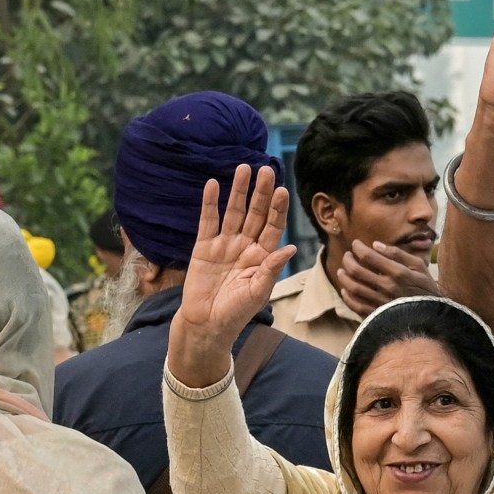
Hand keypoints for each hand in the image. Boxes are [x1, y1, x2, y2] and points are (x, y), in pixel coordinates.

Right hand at [168, 166, 295, 386]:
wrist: (207, 324)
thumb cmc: (237, 312)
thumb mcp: (258, 292)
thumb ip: (271, 269)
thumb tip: (289, 248)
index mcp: (263, 257)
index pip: (273, 227)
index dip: (277, 209)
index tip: (282, 191)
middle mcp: (245, 246)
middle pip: (255, 214)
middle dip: (261, 193)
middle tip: (266, 170)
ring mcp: (225, 244)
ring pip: (234, 212)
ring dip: (239, 191)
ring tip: (243, 169)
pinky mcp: (204, 246)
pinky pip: (208, 221)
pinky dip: (210, 203)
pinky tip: (213, 185)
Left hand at [335, 239, 437, 316]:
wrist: (432, 315)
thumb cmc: (425, 288)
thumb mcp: (419, 266)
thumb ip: (398, 254)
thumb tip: (375, 245)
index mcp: (397, 273)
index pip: (368, 256)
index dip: (358, 248)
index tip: (355, 244)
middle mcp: (386, 287)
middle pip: (356, 271)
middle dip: (348, 260)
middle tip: (347, 256)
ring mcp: (380, 302)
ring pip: (353, 288)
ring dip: (344, 277)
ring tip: (341, 271)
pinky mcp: (377, 315)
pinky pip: (356, 306)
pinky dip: (347, 297)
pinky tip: (345, 290)